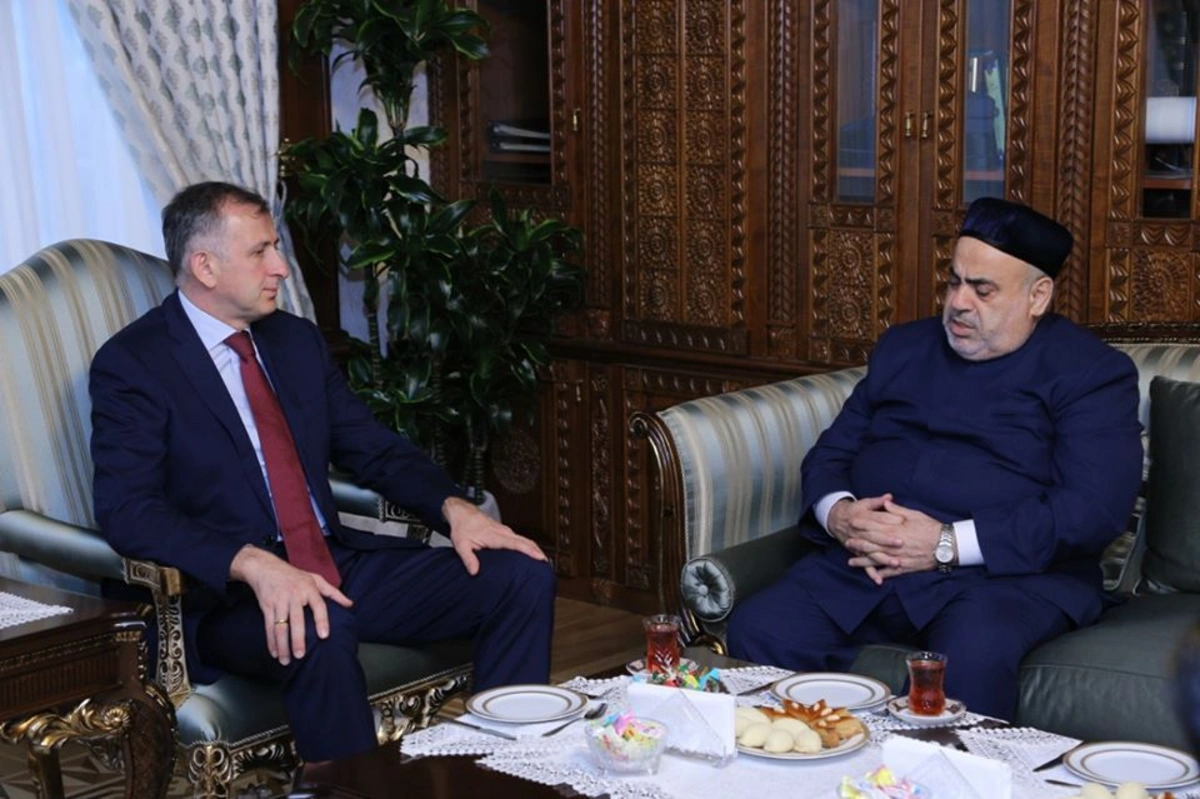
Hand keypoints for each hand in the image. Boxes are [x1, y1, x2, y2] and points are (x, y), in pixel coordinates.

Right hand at [229, 545, 352, 664]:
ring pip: (280, 626)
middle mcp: (294, 595)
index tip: (324, 636)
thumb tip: (350, 604)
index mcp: (309, 588)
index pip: (318, 605)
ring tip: (286, 660)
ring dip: (282, 645)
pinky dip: (271, 641)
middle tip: (301, 655)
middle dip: (298, 639)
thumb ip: (333, 592)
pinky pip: (268, 626)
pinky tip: (274, 653)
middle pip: (296, 620)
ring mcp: (279, 601)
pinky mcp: (267, 606)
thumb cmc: (294, 575)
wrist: (265, 567)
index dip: (322, 620)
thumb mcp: (315, 578)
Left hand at [444, 496, 547, 575]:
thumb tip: (474, 572)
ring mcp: (505, 531)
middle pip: (525, 541)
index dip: (529, 551)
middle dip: (537, 551)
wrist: (462, 512)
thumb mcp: (461, 544)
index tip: (539, 557)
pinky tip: (530, 552)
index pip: (516, 543)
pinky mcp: (504, 531)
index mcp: (494, 536)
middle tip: (546, 563)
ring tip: (542, 560)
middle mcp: (503, 532)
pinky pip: (519, 539)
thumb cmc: (462, 527)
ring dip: (533, 548)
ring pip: (523, 539)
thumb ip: (468, 558)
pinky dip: (527, 545)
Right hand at [826, 493, 903, 582]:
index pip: (879, 519)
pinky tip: (880, 580)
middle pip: (876, 537)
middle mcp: (861, 533)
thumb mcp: (864, 503)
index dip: (891, 520)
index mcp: (864, 518)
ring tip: (896, 563)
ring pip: (872, 553)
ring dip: (883, 559)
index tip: (903, 522)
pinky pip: (865, 565)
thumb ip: (878, 502)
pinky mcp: (858, 554)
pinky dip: (872, 573)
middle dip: (888, 541)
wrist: (837, 520)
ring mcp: (859, 545)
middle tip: (902, 543)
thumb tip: (889, 497)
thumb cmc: (855, 511)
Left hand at [844, 499, 942, 583]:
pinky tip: (871, 575)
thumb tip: (886, 503)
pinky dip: (880, 574)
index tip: (852, 522)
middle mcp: (895, 545)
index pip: (875, 526)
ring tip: (851, 561)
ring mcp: (899, 557)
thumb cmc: (931, 528)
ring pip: (877, 559)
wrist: (947, 546)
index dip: (862, 524)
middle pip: (873, 544)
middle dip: (858, 543)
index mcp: (897, 530)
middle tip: (846, 542)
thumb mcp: (915, 515)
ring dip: (863, 561)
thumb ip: (898, 510)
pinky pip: (890, 572)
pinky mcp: (905, 567)